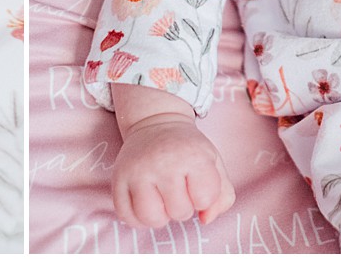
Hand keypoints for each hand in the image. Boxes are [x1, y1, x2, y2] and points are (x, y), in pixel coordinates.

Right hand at [113, 114, 235, 230]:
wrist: (155, 122)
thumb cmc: (187, 149)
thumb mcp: (213, 163)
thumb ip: (222, 196)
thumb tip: (204, 219)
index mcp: (192, 155)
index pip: (204, 200)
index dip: (203, 196)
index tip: (196, 180)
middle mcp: (163, 161)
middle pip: (179, 213)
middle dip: (182, 205)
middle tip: (177, 185)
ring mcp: (137, 170)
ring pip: (152, 219)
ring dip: (160, 214)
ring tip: (161, 196)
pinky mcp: (118, 178)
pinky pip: (127, 217)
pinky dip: (137, 216)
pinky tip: (145, 199)